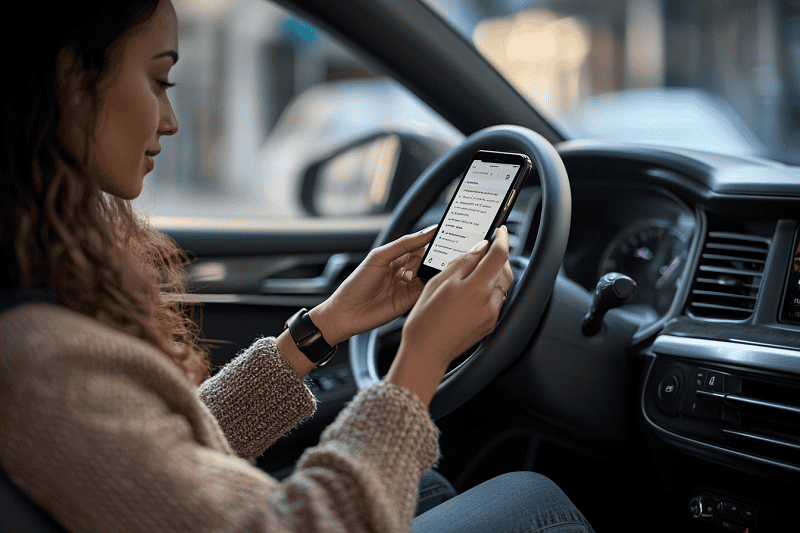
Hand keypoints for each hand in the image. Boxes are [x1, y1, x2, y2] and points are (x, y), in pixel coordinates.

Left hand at [308, 225, 437, 345]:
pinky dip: (429, 285)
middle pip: (427, 259)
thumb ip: (404, 244)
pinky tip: (421, 282)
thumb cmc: (357, 283)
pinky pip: (427, 290)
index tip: (441, 233)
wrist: (347, 312)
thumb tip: (427, 232)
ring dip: (427, 271)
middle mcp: (406, 271)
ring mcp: (410, 286)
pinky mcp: (412, 301)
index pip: (420, 244)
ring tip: (409, 276)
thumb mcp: (379, 257)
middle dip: (427, 257)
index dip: (430, 239)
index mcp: (397, 257)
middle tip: (420, 262)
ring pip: (429, 273)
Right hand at [386, 226, 513, 405]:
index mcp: (475, 288)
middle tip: (486, 250)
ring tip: (475, 272)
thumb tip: (480, 248)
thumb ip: (462, 263)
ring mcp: (491, 315)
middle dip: (498, 257)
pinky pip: (496, 301)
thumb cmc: (426, 318)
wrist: (426, 352)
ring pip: (502, 286)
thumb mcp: (438, 283)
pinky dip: (489, 291)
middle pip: (505, 270)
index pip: (499, 255)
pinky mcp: (489, 325)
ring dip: (494, 275)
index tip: (501, 230)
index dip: (502, 238)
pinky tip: (472, 292)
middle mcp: (489, 301)